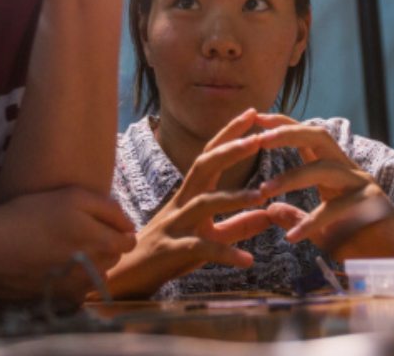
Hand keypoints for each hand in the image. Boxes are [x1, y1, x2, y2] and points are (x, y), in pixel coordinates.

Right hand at [0, 187, 135, 304]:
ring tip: (69, 250)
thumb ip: (108, 208)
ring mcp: (79, 286)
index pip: (128, 241)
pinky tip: (59, 268)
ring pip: (99, 274)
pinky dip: (76, 281)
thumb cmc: (29, 215)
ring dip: (93, 264)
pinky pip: (81, 290)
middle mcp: (94, 266)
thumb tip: (130, 225)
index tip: (104, 225)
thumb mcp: (72, 196)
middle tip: (82, 234)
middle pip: (114, 258)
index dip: (119, 231)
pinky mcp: (61, 298)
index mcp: (101, 240)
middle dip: (106, 246)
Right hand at [105, 109, 272, 298]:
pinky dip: (225, 253)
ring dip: (233, 198)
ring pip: (204, 203)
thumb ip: (236, 227)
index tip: (252, 114)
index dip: (229, 134)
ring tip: (261, 197)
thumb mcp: (206, 238)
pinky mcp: (171, 250)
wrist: (125, 278)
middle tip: (258, 137)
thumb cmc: (167, 255)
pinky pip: (201, 248)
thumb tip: (268, 214)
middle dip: (230, 149)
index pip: (209, 156)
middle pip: (204, 166)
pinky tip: (248, 260)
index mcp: (189, 195)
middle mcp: (181, 203)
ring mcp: (175, 225)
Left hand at [255, 114, 393, 258]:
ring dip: (291, 178)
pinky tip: (292, 238)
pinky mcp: (373, 205)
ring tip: (264, 192)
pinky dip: (313, 223)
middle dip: (288, 133)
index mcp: (336, 170)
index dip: (283, 125)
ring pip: (324, 168)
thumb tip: (270, 210)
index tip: (256, 118)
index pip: (308, 138)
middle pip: (320, 137)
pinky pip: (338, 209)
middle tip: (259, 138)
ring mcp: (363, 185)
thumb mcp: (322, 230)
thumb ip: (297, 217)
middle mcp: (350, 171)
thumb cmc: (362, 242)